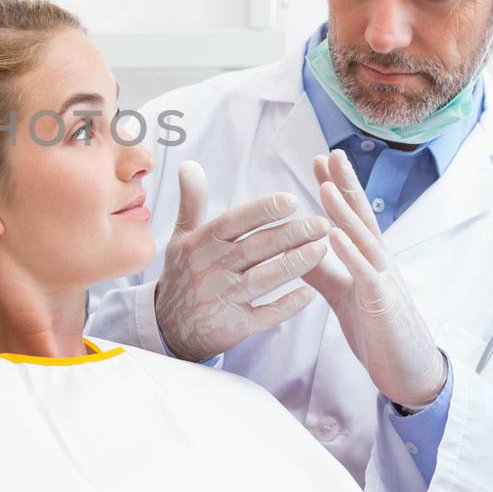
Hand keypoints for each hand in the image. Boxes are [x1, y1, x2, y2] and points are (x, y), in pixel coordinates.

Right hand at [154, 161, 330, 361]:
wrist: (169, 327)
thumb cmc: (182, 275)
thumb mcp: (182, 237)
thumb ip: (192, 202)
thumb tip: (189, 164)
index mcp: (201, 244)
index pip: (234, 222)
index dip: (262, 211)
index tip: (291, 200)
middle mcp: (212, 269)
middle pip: (256, 248)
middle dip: (291, 234)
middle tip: (322, 223)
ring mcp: (224, 298)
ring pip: (265, 278)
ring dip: (295, 264)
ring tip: (323, 249)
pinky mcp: (236, 325)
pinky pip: (267, 314)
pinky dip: (289, 305)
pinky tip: (311, 292)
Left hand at [301, 149, 447, 410]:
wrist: (409, 372)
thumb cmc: (378, 330)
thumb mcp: (344, 295)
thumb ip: (322, 271)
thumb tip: (296, 247)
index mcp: (369, 259)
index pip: (351, 215)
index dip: (337, 187)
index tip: (319, 158)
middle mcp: (380, 263)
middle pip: (362, 216)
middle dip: (346, 184)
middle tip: (330, 152)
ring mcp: (384, 281)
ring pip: (364, 239)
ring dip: (344, 212)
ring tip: (324, 185)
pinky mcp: (383, 304)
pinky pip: (366, 274)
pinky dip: (350, 253)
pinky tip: (333, 235)